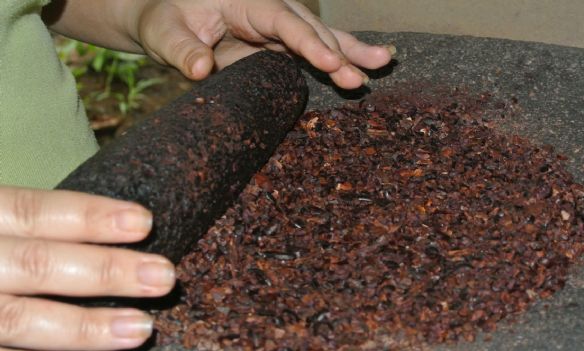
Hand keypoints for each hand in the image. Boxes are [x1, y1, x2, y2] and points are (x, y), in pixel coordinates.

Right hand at [0, 187, 174, 350]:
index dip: (88, 217)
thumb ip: (13, 221)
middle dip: (104, 271)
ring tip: (141, 329)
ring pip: (15, 319)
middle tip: (164, 277)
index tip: (144, 222)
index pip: (30, 212)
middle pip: (36, 264)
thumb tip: (97, 228)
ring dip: (82, 326)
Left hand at [133, 0, 393, 88]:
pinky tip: (365, 66)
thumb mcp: (164, 32)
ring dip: (350, 52)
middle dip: (339, 51)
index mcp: (246, 1)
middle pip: (311, 28)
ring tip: (383, 64)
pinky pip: (314, 49)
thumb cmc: (165, 19)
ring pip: (321, 35)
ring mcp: (278, 26)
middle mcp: (269, 9)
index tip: (329, 62)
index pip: (282, 20)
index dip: (308, 41)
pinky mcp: (280, 43)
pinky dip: (339, 57)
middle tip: (363, 75)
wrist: (167, 17)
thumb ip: (181, 50)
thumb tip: (201, 69)